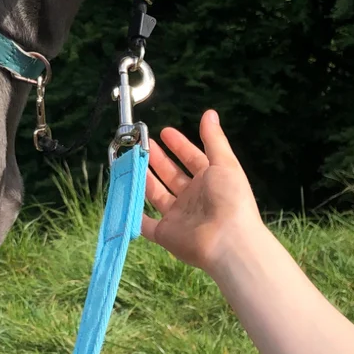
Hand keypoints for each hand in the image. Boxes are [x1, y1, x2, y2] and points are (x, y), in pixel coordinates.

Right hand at [140, 110, 266, 274]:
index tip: (164, 132)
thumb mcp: (224, 163)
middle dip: (157, 159)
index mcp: (209, 181)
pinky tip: (124, 197)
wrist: (228, 241)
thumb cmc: (230, 199)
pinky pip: (145, 223)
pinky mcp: (166, 234)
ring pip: (155, 194)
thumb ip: (214, 139)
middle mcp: (193, 198)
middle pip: (171, 175)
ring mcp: (179, 217)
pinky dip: (133, 213)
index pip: (191, 159)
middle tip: (141, 144)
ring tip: (128, 161)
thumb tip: (209, 113)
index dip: (178, 145)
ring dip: (143, 178)